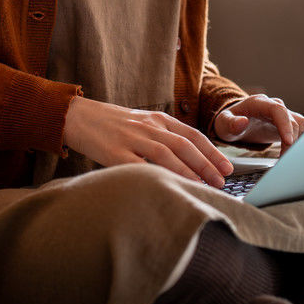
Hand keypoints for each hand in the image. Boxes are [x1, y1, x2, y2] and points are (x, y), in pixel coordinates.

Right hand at [62, 96, 234, 186]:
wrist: (75, 115)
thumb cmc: (111, 124)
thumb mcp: (141, 123)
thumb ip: (162, 137)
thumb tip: (191, 163)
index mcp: (157, 118)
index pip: (193, 134)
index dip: (212, 152)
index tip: (227, 168)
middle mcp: (148, 126)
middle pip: (184, 145)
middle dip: (206, 164)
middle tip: (221, 182)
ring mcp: (131, 138)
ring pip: (166, 154)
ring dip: (188, 172)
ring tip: (202, 187)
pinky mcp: (114, 151)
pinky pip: (140, 166)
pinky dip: (157, 176)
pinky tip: (168, 187)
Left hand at [213, 94, 303, 153]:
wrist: (235, 123)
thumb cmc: (229, 122)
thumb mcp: (223, 123)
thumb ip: (230, 122)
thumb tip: (242, 122)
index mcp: (259, 103)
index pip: (278, 110)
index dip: (286, 125)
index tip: (288, 141)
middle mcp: (274, 106)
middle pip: (292, 120)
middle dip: (291, 141)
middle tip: (284, 159)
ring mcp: (283, 114)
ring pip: (300, 126)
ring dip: (297, 143)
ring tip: (285, 159)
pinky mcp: (288, 124)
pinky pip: (301, 131)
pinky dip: (299, 143)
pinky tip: (290, 155)